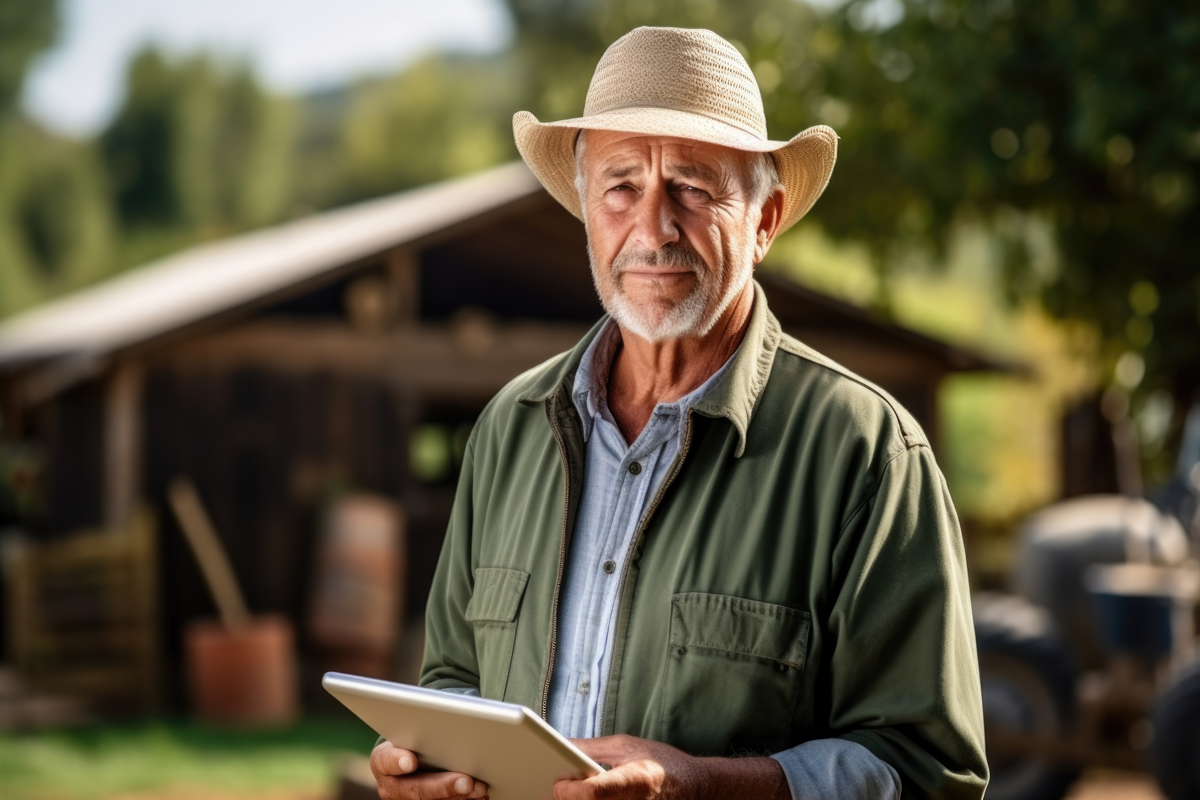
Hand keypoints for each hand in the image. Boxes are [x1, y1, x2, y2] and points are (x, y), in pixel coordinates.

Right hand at [370, 741, 488, 799]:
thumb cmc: (413, 740)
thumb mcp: (409, 732)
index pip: (385, 761)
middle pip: (416, 790)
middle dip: (443, 786)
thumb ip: (421, 732)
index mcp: (383, 761)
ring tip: (479, 788)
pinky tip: (479, 796)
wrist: (409, 757)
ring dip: (458, 797)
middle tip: (466, 782)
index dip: (397, 761)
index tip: (410, 761)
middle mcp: (391, 786)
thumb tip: (450, 726)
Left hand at [552, 735, 788, 799]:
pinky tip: (580, 797)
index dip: (571, 791)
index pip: (596, 792)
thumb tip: (559, 743)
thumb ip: (591, 748)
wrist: (694, 788)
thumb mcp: (627, 745)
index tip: (557, 783)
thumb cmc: (662, 764)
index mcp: (635, 780)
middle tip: (554, 788)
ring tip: (568, 791)